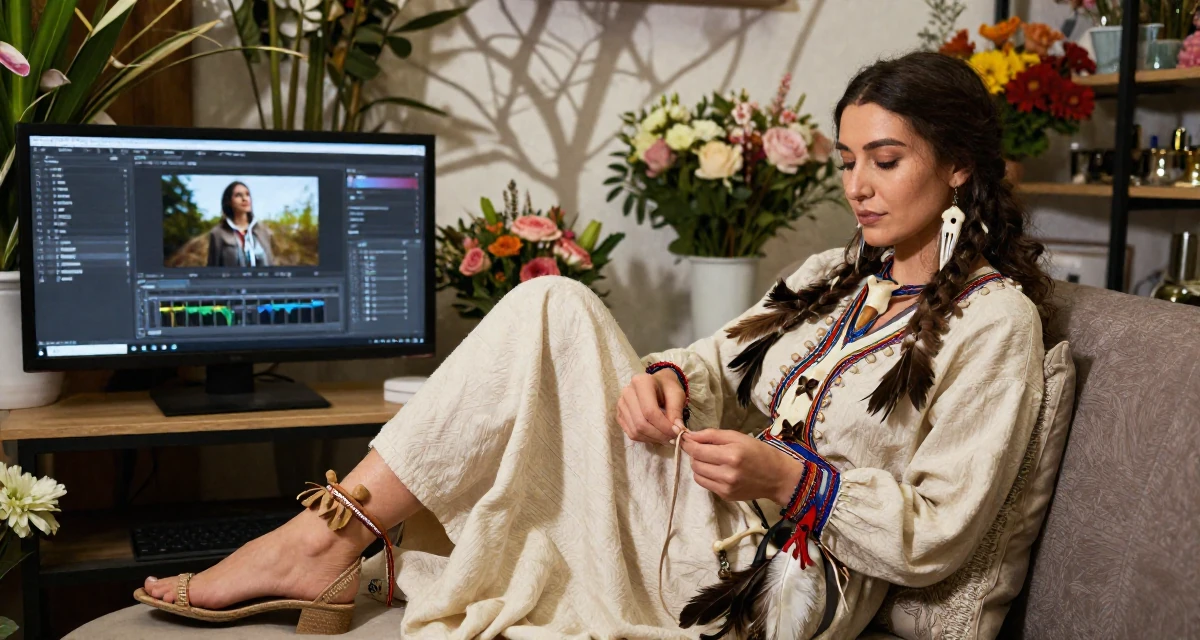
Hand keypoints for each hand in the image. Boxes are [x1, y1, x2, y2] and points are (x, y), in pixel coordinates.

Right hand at [617, 370, 686, 444]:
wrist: (657, 385)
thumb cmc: (667, 388)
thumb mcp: (677, 395)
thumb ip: (676, 411)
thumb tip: (677, 430)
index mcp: (641, 382)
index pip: (650, 411)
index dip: (663, 426)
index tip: (676, 433)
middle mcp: (627, 393)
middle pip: (641, 423)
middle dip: (658, 435)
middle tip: (672, 438)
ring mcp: (621, 405)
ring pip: (635, 431)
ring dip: (652, 438)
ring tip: (665, 437)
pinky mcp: (620, 415)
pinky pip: (631, 434)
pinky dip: (645, 438)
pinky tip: (655, 435)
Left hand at [681, 429, 804, 503]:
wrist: (777, 477)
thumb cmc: (758, 452)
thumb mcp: (737, 437)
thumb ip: (711, 435)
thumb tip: (690, 435)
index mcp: (731, 455)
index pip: (697, 450)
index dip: (687, 443)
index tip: (685, 438)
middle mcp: (727, 473)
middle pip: (695, 463)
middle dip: (694, 454)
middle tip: (702, 448)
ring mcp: (726, 487)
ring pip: (697, 475)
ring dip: (698, 465)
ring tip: (710, 459)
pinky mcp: (725, 496)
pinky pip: (705, 484)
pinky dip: (705, 475)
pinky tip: (716, 470)